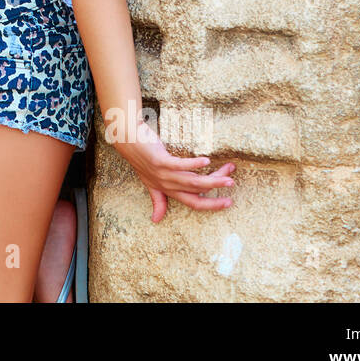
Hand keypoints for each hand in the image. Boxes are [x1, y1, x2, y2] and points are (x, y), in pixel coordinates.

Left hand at [113, 120, 234, 222]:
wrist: (126, 140)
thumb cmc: (140, 160)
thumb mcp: (148, 183)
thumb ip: (157, 200)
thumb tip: (156, 220)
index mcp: (168, 191)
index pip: (193, 203)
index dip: (211, 205)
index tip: (228, 203)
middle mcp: (167, 185)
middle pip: (196, 191)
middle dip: (216, 189)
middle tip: (233, 183)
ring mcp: (163, 174)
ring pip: (192, 180)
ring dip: (212, 177)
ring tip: (229, 173)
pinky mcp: (160, 160)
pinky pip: (179, 165)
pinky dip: (193, 164)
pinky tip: (206, 160)